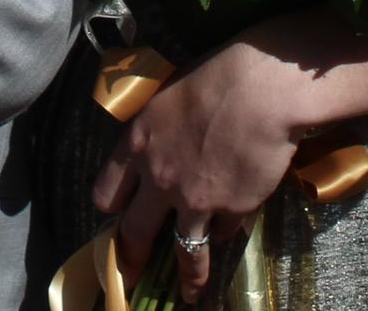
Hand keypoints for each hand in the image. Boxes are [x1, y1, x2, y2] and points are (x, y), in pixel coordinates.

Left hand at [92, 41, 301, 303]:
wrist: (260, 88)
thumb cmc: (214, 78)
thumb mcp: (166, 98)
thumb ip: (155, 132)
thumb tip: (157, 150)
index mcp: (137, 144)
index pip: (107, 192)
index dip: (111, 208)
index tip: (115, 216)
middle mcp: (159, 178)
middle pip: (135, 232)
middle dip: (131, 259)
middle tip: (131, 274)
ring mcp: (195, 199)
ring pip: (184, 251)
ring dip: (187, 277)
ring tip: (189, 294)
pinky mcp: (232, 210)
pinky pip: (224, 232)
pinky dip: (225, 232)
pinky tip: (230, 229)